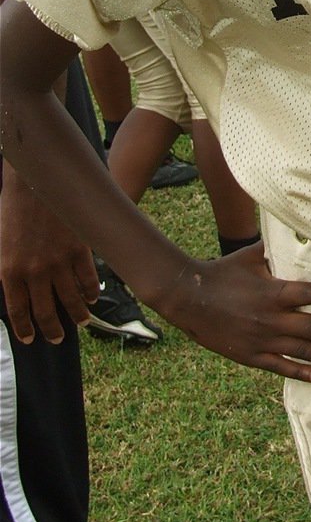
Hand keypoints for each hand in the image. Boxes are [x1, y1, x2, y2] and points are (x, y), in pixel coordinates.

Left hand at [0, 163, 98, 343]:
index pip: (18, 311)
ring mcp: (58, 262)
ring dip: (76, 314)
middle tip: (57, 338)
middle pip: (46, 311)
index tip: (30, 338)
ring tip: (80, 321)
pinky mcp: (78, 249)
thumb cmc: (11, 209)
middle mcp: (34, 272)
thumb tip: (11, 293)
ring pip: (70, 299)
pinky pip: (87, 279)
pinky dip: (90, 291)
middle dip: (52, 329)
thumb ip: (5, 271)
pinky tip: (91, 297)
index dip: (25, 328)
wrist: (34, 183)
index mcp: (9, 271)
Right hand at [160, 241, 310, 381]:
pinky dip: (302, 372)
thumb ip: (276, 247)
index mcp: (274, 292)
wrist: (189, 299)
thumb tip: (298, 225)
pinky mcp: (251, 356)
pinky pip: (281, 366)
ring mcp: (263, 340)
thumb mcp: (251, 256)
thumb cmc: (223, 272)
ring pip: (306, 351)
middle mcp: (272, 318)